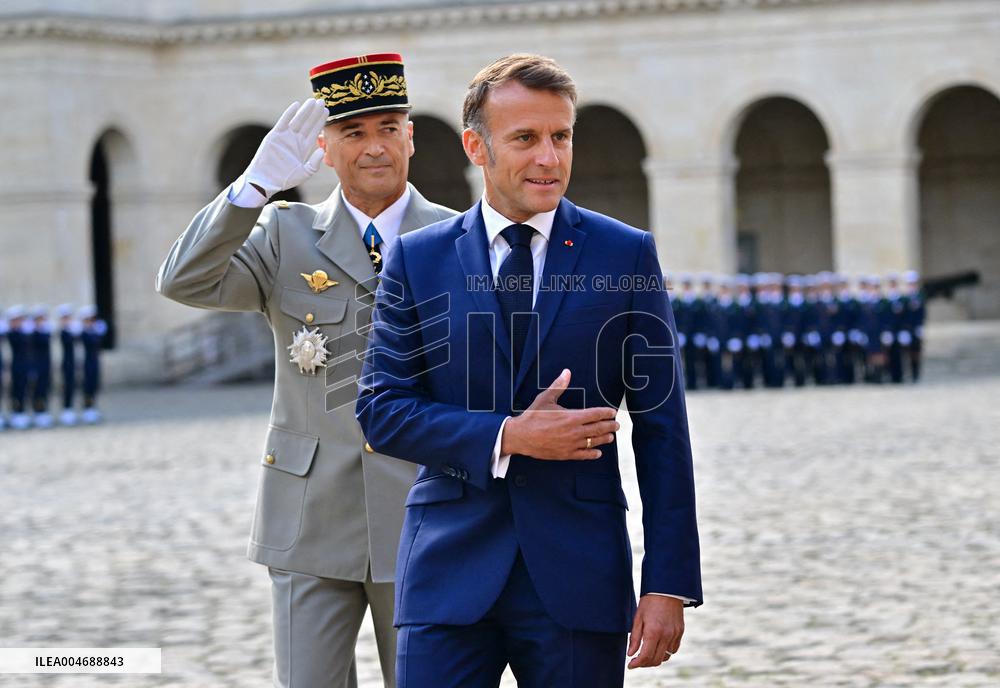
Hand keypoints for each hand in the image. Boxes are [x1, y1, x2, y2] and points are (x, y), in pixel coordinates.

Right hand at [244, 99, 326, 197]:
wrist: (265, 181)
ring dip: (305, 111)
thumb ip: (314, 163)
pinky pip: (283, 122)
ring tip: (313, 101)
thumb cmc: (284, 179)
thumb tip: (322, 151)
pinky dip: (289, 113)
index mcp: (303, 147)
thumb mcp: (304, 173)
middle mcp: (295, 140)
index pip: (314, 131)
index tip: (327, 112)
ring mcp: (285, 137)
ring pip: (297, 120)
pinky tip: (296, 105)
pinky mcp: (274, 135)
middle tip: (322, 101)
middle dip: (315, 113)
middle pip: (307, 123)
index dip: (320, 121)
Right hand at [500, 369, 617, 460]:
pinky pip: (584, 455)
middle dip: (610, 426)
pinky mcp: (566, 454)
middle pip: (598, 428)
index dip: (606, 413)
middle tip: (617, 425)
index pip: (595, 414)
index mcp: (572, 416)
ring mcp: (571, 444)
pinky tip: (598, 452)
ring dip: (604, 439)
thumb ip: (559, 386)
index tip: (612, 412)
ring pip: (593, 442)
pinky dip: (593, 453)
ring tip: (611, 437)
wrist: (521, 436)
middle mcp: (574, 431)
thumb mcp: (546, 398)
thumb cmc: (533, 416)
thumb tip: (566, 372)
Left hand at [627, 595, 683, 669]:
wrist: (667, 589)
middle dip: (645, 664)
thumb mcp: (638, 617)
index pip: (645, 656)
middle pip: (656, 660)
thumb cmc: (650, 601)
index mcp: (653, 631)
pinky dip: (665, 652)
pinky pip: (673, 649)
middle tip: (636, 661)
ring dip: (655, 659)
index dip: (637, 664)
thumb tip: (631, 654)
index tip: (630, 665)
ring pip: (666, 657)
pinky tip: (658, 647)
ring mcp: (675, 634)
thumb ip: (635, 638)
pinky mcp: (680, 632)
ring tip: (646, 654)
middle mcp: (666, 635)